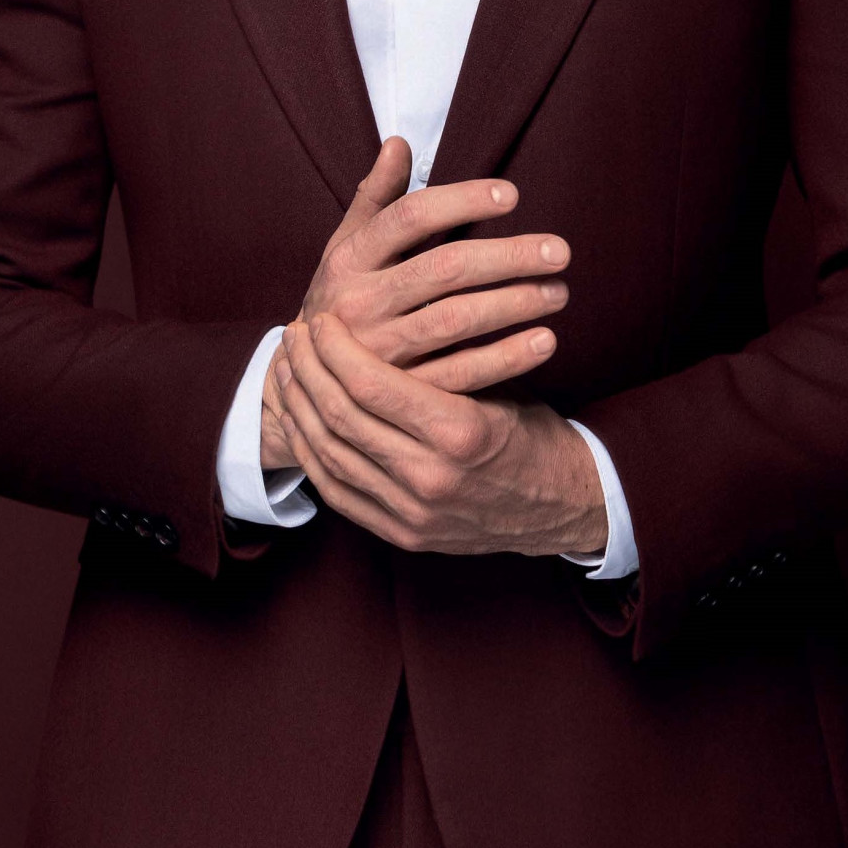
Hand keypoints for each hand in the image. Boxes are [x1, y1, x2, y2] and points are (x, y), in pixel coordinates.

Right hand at [259, 137, 570, 471]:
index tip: (511, 195)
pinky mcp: (402, 392)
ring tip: (558, 292)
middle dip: (506, 256)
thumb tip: (398, 143)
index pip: (409, 218)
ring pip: (457, 321)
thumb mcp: (343, 247)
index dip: (461, 201)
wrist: (305, 382)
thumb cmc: (337, 299)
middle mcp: (362, 303)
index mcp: (350, 260)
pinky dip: (506, 359)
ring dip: (514, 304)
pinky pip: (461, 375)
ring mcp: (380, 352)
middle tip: (559, 250)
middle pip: (443, 269)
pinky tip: (544, 342)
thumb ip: (374, 196)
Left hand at [273, 309, 607, 559]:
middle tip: (292, 337)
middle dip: (308, 371)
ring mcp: (413, 512)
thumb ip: (445, 363)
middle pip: (342, 417)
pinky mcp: (403, 534)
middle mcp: (430, 477)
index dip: (335, 349)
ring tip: (286, 373)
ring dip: (300, 410)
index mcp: (460, 431)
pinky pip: (338, 493)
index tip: (321, 320)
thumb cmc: (531, 432)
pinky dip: (311, 455)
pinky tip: (299, 423)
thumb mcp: (499, 386)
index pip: (371, 385)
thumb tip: (386, 313)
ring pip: (331, 455)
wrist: (561, 507)